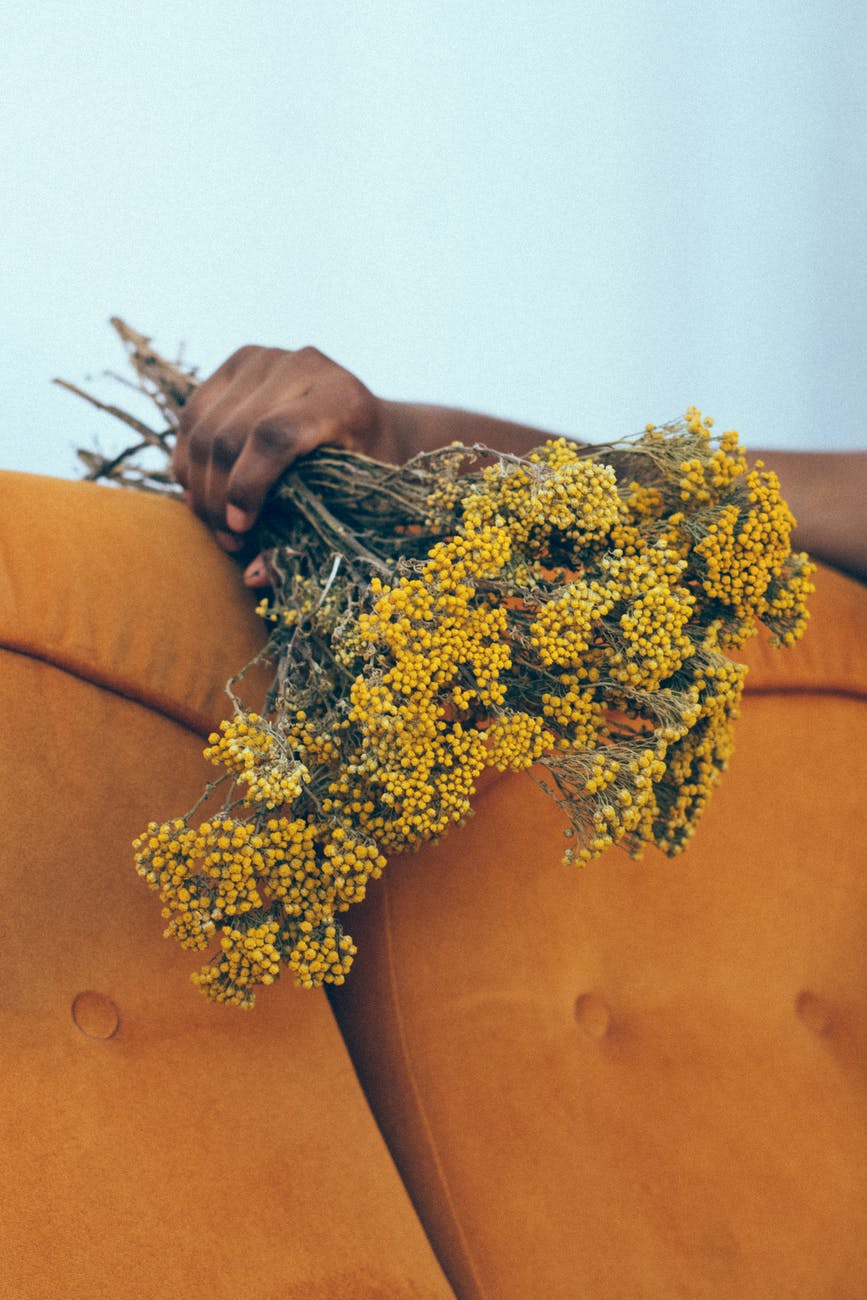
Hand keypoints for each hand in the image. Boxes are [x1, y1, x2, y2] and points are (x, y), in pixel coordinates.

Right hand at [172, 345, 391, 553]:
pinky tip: (202, 493)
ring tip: (214, 522)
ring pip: (203, 425)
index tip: (241, 528)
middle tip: (229, 539)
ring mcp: (266, 357)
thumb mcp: (351, 505)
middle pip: (231, 433)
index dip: (248, 485)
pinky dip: (189, 459)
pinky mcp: (237, 362)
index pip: (275, 436)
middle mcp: (303, 365)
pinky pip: (193, 414)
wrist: (367, 422)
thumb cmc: (366, 474)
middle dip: (219, 496)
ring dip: (199, 483)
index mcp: (341, 398)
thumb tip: (252, 577)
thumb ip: (307, 539)